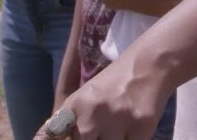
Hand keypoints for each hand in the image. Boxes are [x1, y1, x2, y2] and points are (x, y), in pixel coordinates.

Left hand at [42, 51, 166, 139]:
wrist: (150, 64)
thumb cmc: (114, 83)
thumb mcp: (85, 96)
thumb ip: (67, 121)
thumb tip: (46, 139)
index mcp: (75, 105)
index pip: (53, 133)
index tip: (73, 135)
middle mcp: (92, 113)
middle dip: (90, 139)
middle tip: (100, 133)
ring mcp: (118, 120)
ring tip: (117, 130)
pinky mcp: (142, 127)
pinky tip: (131, 132)